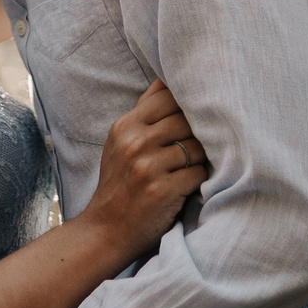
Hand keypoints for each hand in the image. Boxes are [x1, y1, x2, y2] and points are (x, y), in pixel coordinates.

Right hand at [75, 80, 206, 261]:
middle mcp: (135, 142)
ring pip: (196, 146)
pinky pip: (198, 172)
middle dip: (198, 132)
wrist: (107, 230)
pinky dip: (199, 179)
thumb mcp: (121, 142)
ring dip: (201, 158)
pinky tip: (188, 185)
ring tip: (191, 167)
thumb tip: (166, 77)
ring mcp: (147, 166)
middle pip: (187, 119)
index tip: (195, 114)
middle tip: (198, 146)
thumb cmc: (120, 183)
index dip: (187, 104)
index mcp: (125, 125)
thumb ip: (144, 111)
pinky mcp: (162, 190)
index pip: (168, 97)